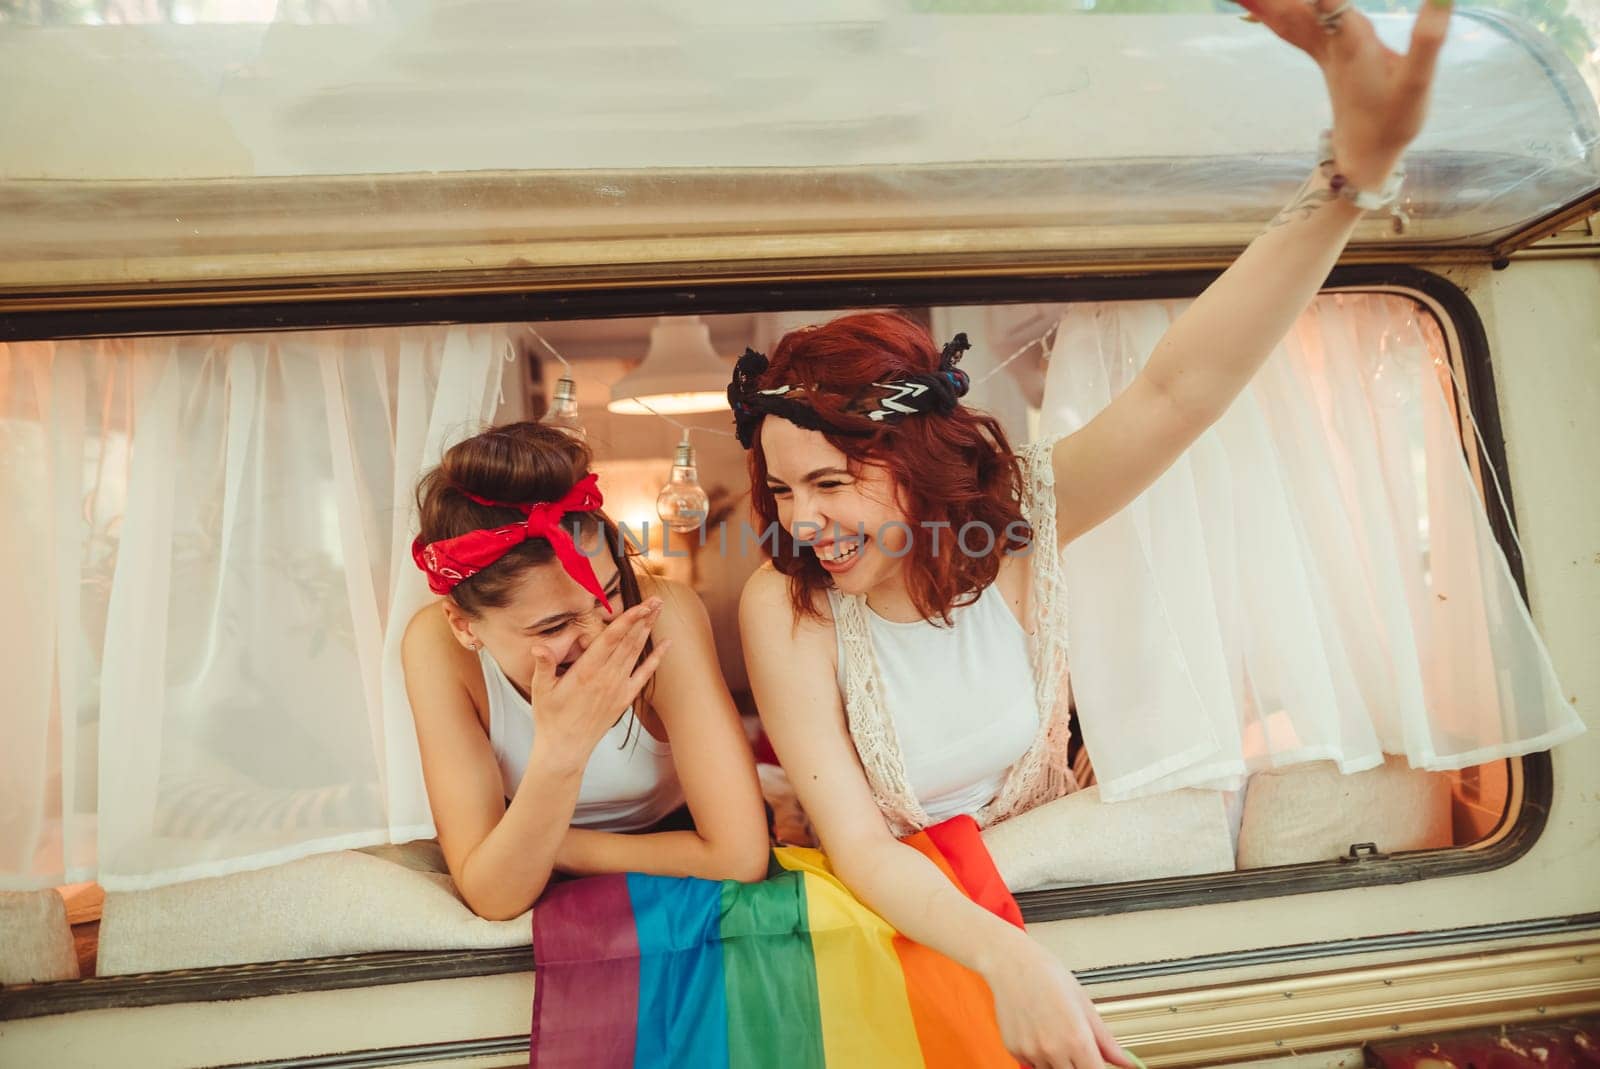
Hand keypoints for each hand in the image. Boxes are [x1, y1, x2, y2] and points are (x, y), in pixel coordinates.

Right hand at [527, 597, 670, 772]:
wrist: (566, 748)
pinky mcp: (624, 698)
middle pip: (629, 642)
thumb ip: (544, 664)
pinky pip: (644, 675)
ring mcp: (618, 688)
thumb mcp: (541, 689)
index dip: (628, 620)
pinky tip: (666, 645)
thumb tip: (538, 647)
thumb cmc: (551, 717)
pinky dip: (656, 659)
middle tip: (657, 599)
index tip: (641, 605)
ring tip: (658, 611)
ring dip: (648, 631)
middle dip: (644, 619)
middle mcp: (607, 678)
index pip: (611, 640)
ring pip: (636, 653)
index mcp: (587, 672)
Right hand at [983, 934, 1136, 1068]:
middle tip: (1078, 1048)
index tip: (1098, 1064)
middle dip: (1080, 1066)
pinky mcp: (1015, 1051)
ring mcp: (1032, 1052)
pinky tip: (1041, 1034)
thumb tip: (1125, 1061)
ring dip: (1059, 1063)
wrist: (1012, 963)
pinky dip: (1040, 1057)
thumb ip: (1105, 1040)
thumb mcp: (1084, 1004)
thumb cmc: (1048, 975)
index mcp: (1077, 1039)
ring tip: (1057, 1035)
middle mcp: (1054, 1050)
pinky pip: (1032, 1065)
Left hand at [1240, 0, 1450, 187]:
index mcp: (1351, 43)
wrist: (1366, 156)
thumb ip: (1427, 40)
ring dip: (1263, 3)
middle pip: (1291, 9)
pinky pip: (1290, 25)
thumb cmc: (1393, 122)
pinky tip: (1257, 8)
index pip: (1330, 3)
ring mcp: (1323, 49)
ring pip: (1286, 16)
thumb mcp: (1417, 83)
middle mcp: (1329, 42)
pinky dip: (1272, 12)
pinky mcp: (1324, 54)